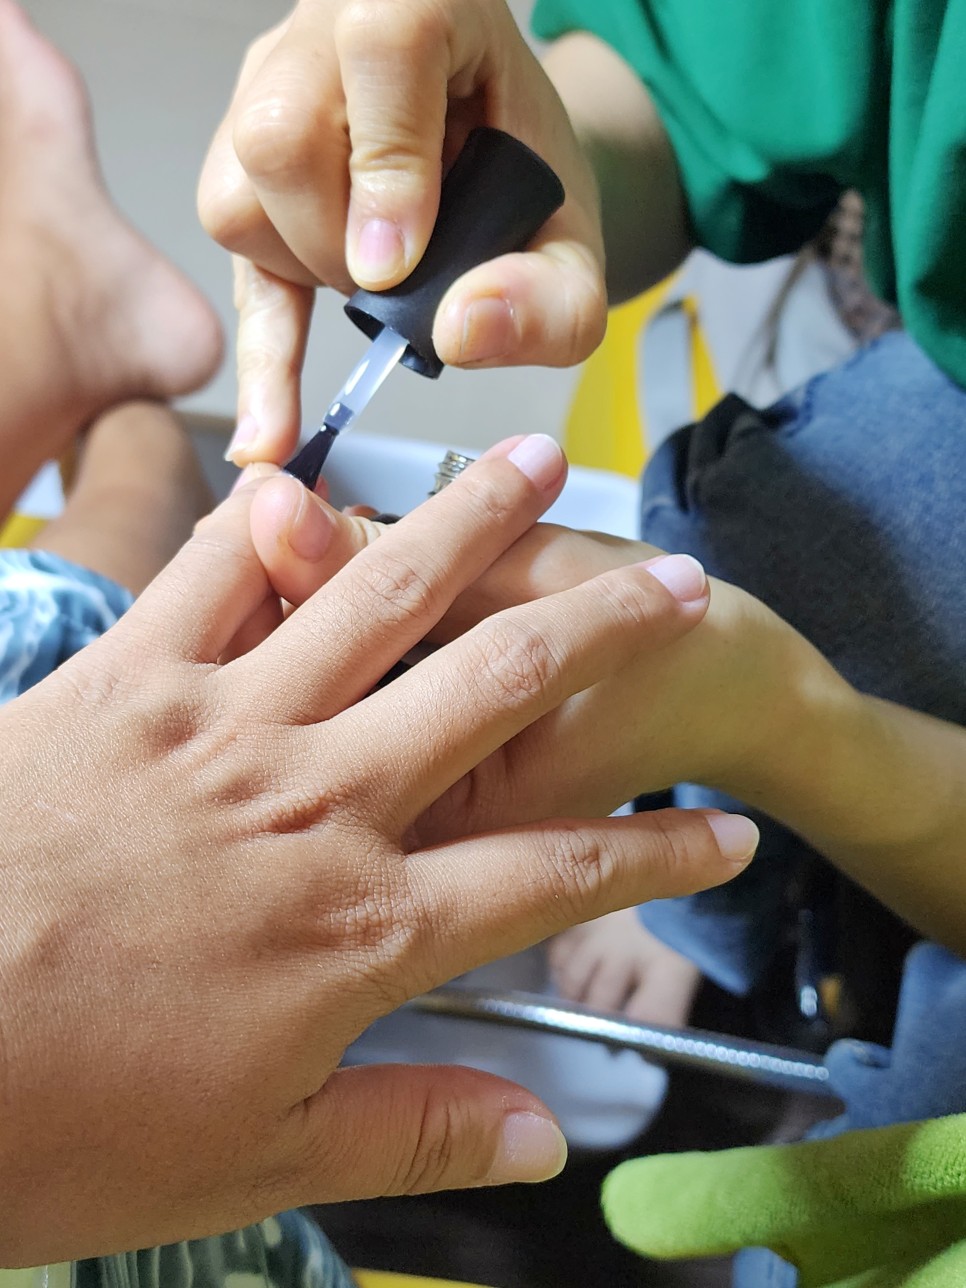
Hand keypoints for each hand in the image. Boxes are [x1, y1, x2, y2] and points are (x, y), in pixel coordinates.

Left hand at [0, 436, 756, 1262]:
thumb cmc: (56, 1120)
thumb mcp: (256, 1158)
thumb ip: (413, 1129)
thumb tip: (540, 1136)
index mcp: (359, 928)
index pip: (556, 874)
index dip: (658, 858)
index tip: (723, 835)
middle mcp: (316, 800)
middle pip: (501, 684)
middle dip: (608, 628)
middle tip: (681, 585)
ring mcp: (223, 724)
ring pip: (380, 594)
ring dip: (472, 523)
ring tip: (537, 465)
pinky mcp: (125, 680)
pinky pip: (216, 575)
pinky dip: (270, 525)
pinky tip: (316, 479)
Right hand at [198, 0, 605, 464]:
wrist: (505, 174)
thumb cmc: (531, 189)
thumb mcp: (575, 247)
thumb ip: (550, 296)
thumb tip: (462, 331)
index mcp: (426, 4)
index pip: (381, 49)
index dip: (388, 163)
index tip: (401, 264)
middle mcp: (329, 31)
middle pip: (281, 134)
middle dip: (336, 243)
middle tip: (399, 280)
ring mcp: (272, 88)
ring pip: (235, 193)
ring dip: (302, 274)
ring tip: (371, 284)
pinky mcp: (242, 163)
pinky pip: (228, 258)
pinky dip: (259, 351)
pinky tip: (268, 428)